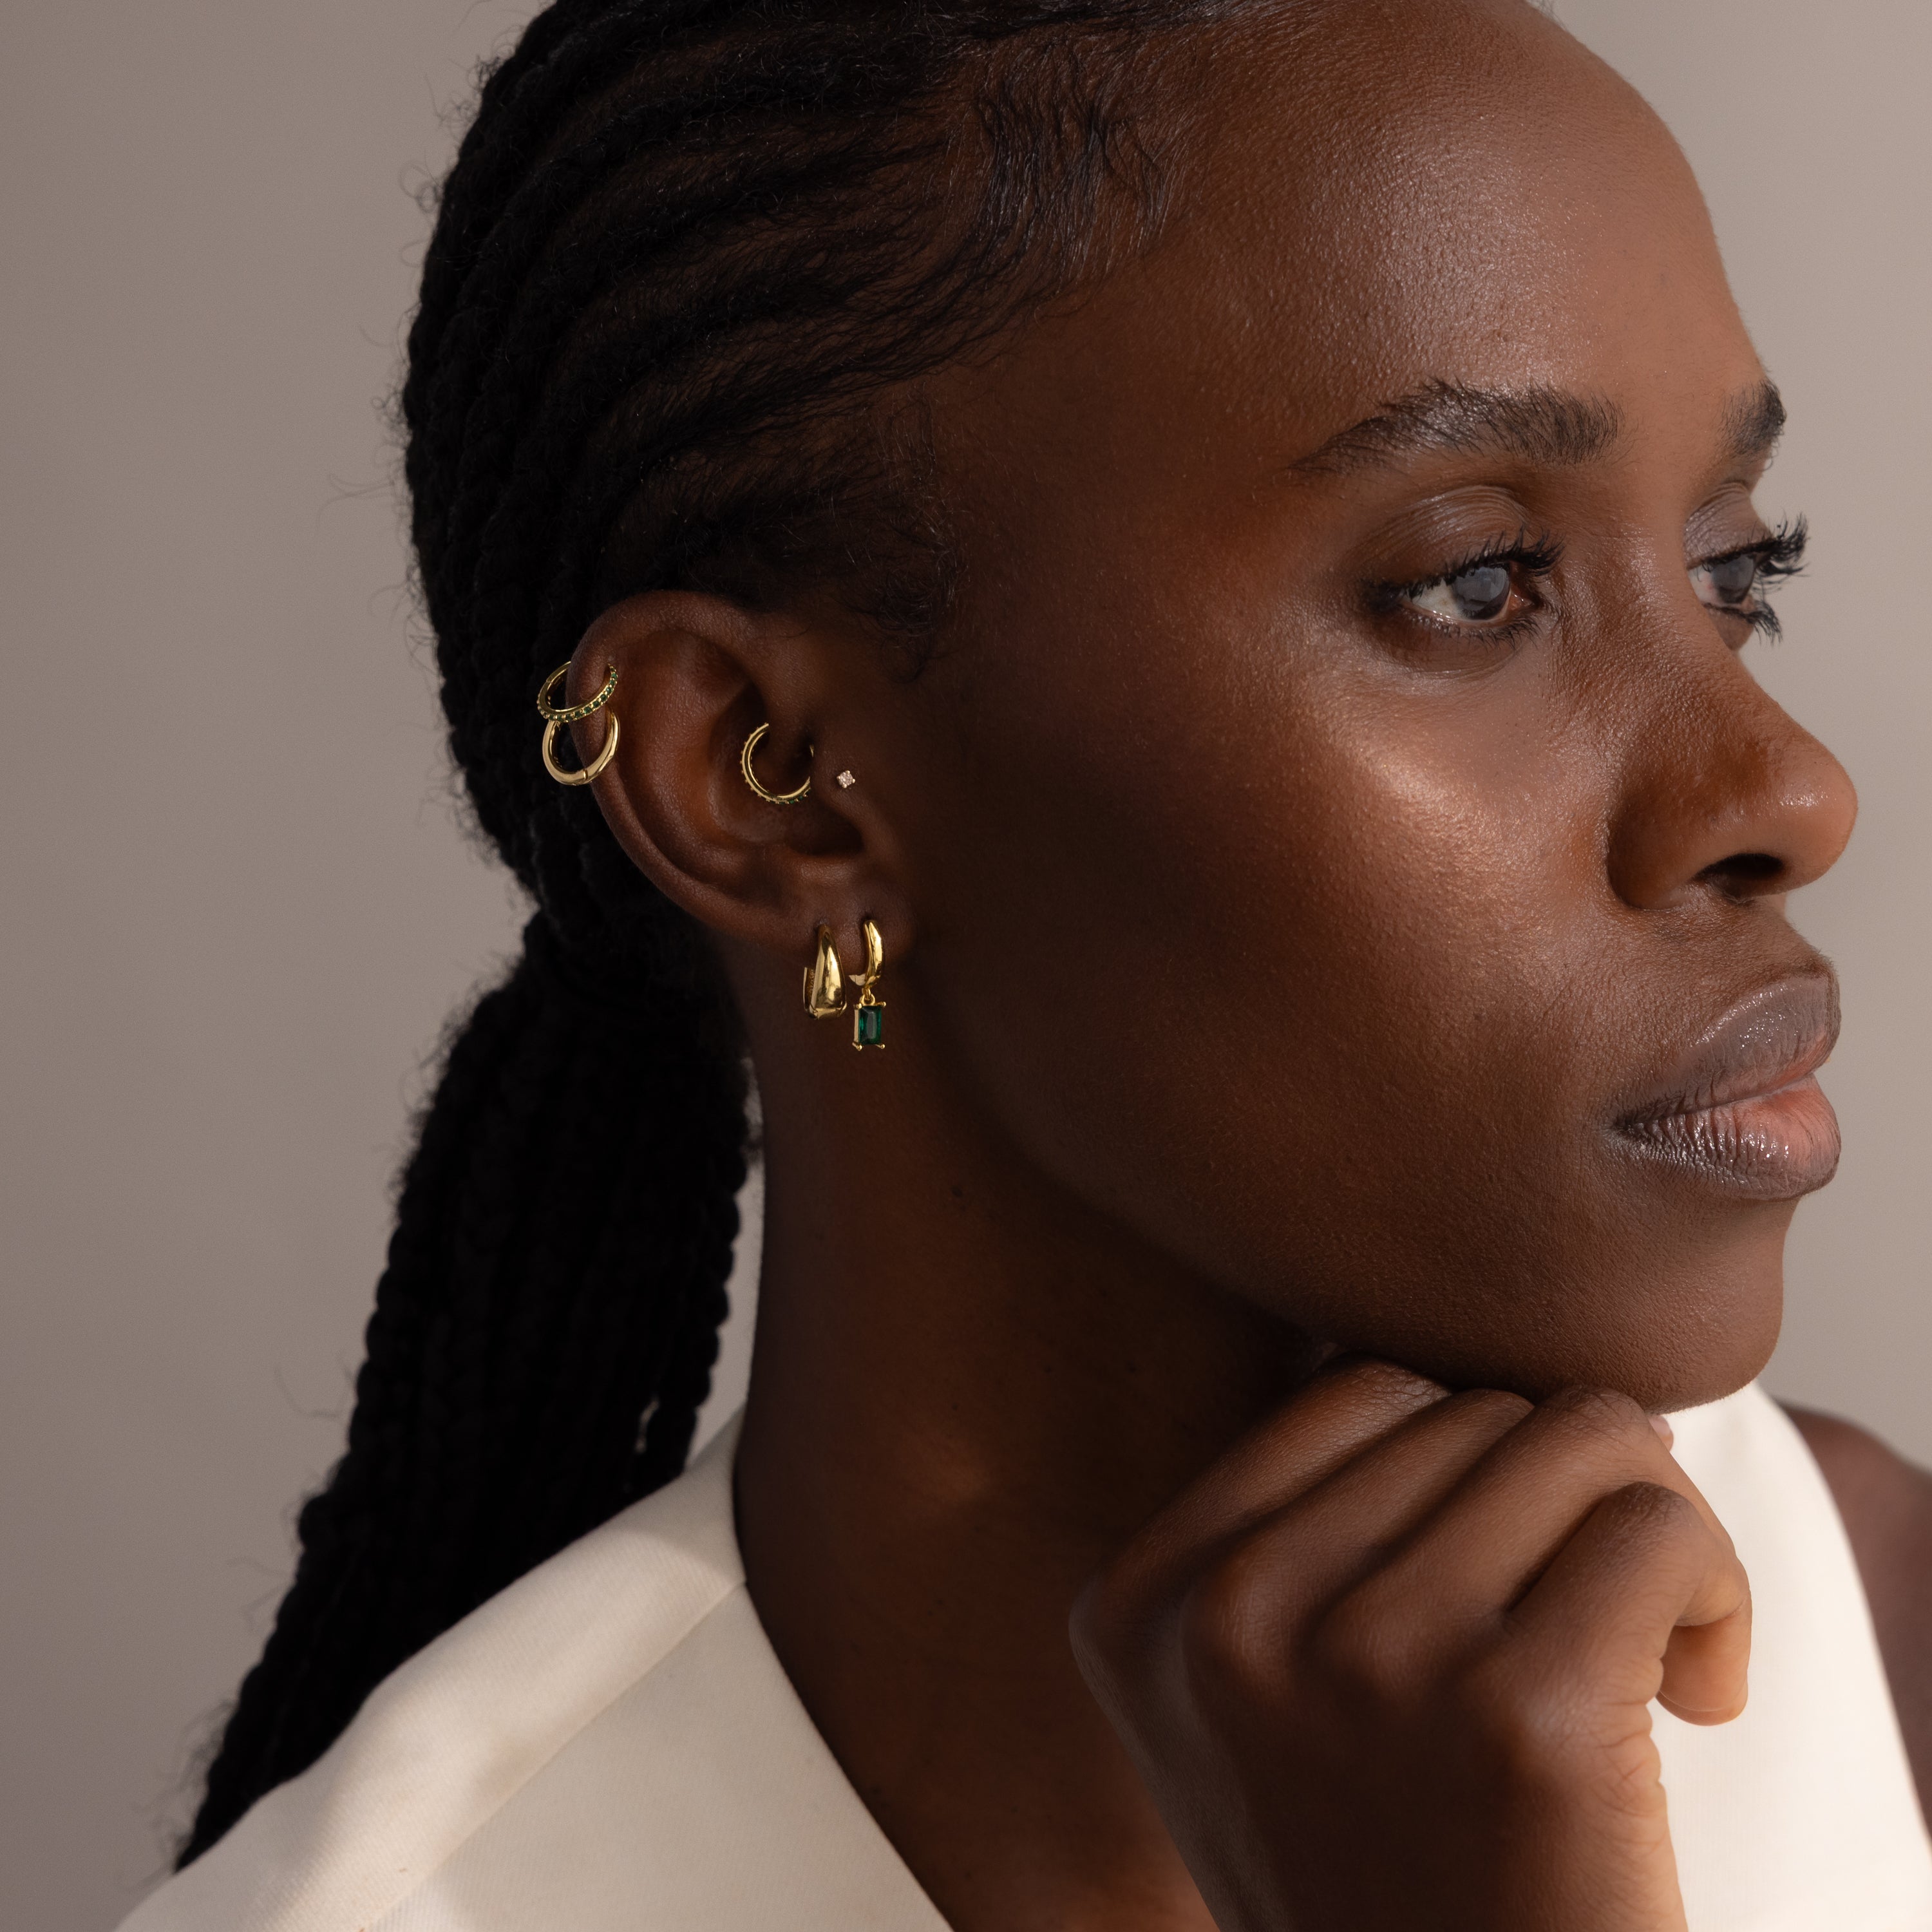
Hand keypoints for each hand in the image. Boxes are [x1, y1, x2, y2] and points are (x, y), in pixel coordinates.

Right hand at [1070, 1362, 1749, 1931]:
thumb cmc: (1398, 1877)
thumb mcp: (1263, 1703)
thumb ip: (1297, 1534)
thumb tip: (1467, 1377)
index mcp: (1142, 1601)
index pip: (1360, 1391)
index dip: (1470, 1466)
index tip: (1506, 1581)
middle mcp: (1225, 1617)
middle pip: (1472, 1407)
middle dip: (1564, 1498)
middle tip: (1592, 1628)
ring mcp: (1360, 1661)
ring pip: (1576, 1436)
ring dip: (1652, 1530)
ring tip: (1647, 1652)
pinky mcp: (1515, 1713)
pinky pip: (1655, 1526)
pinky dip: (1714, 1593)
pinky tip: (1698, 1693)